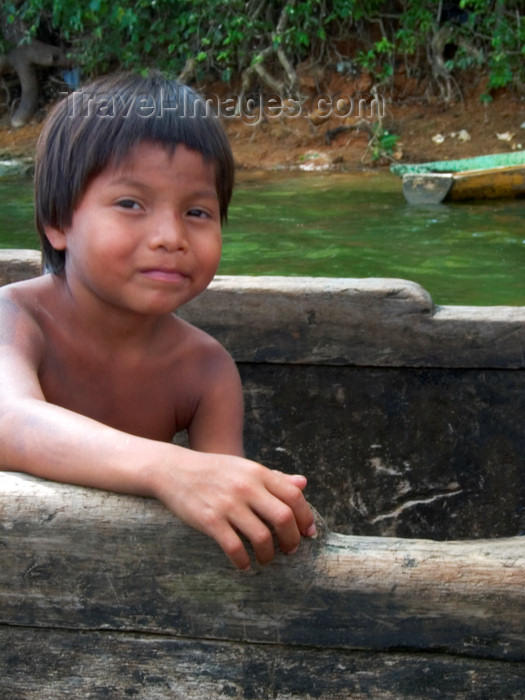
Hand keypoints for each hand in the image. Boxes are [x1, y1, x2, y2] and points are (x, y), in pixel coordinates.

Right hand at [151, 450, 315, 569]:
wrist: (173, 470)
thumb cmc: (214, 471)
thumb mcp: (245, 468)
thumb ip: (274, 477)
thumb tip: (303, 484)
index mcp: (257, 473)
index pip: (294, 496)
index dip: (306, 517)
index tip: (308, 532)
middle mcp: (246, 487)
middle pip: (284, 518)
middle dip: (292, 540)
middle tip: (290, 550)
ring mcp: (228, 504)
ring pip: (262, 537)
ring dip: (268, 555)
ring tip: (265, 559)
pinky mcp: (210, 520)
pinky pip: (235, 548)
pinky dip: (243, 562)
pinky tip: (243, 565)